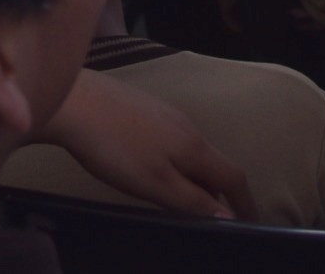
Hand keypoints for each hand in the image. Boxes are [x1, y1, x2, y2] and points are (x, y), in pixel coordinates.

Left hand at [38, 68, 255, 220]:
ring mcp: (163, 113)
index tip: (252, 223)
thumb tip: (226, 216)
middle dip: (219, 192)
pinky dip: (176, 162)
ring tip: (183, 200)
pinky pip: (171, 140)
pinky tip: (154, 169)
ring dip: (196, 177)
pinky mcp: (142, 108)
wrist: (72, 102)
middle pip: (213, 164)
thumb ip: (192, 201)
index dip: (245, 203)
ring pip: (191, 151)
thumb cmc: (114, 147)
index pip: (233, 176)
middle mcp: (185, 125)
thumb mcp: (155, 183)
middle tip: (213, 220)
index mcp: (194, 146)